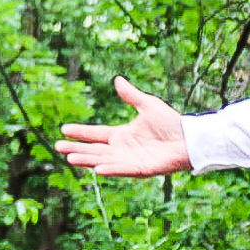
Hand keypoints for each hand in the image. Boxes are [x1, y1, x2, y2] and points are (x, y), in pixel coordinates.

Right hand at [56, 76, 190, 176]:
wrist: (190, 138)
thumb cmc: (171, 123)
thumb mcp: (148, 105)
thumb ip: (131, 95)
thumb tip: (117, 80)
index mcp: (121, 135)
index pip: (96, 134)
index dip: (80, 132)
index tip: (64, 129)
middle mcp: (121, 149)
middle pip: (94, 150)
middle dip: (76, 148)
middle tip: (59, 147)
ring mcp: (129, 160)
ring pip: (103, 160)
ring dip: (87, 160)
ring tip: (71, 158)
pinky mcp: (140, 169)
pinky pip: (122, 169)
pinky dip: (110, 169)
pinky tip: (96, 168)